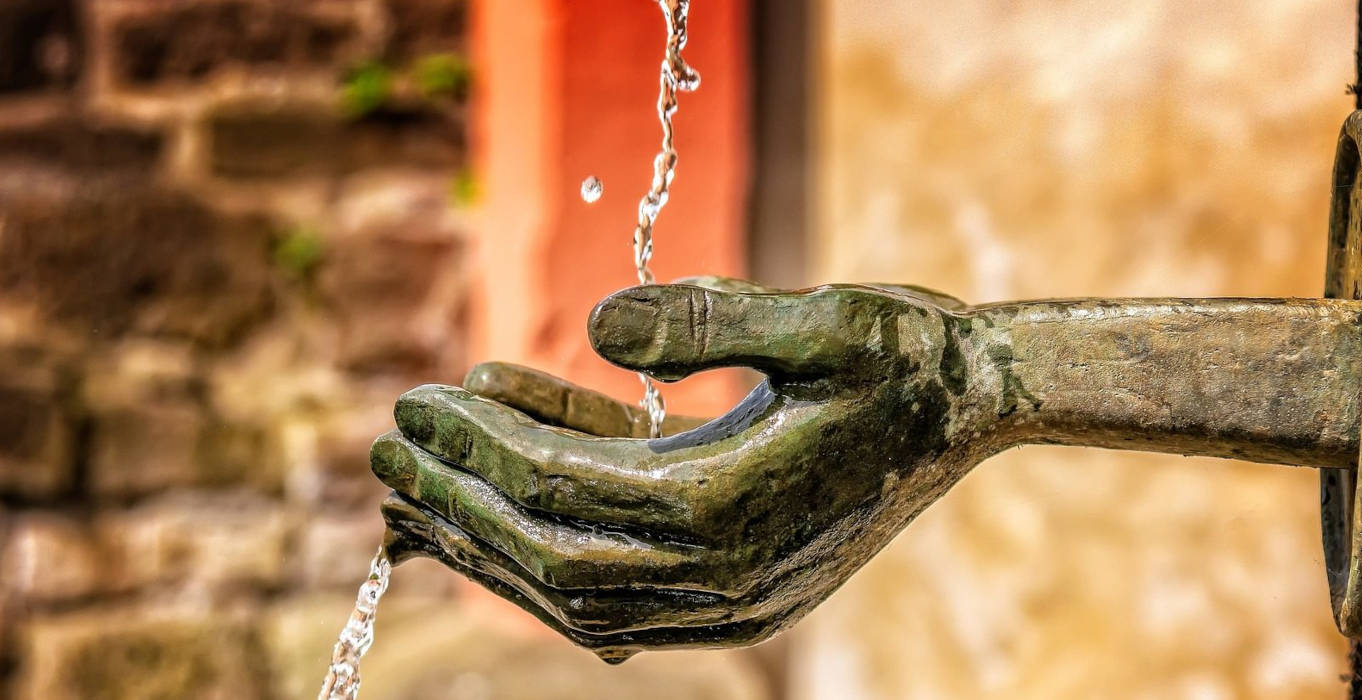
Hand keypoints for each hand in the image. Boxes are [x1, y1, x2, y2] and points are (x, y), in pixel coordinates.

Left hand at [372, 277, 1004, 660]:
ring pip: (575, 587)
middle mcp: (724, 577)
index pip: (564, 492)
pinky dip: (555, 536)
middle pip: (551, 555)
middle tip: (384, 452)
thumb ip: (715, 319)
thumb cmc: (908, 355)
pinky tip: (515, 472)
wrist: (978, 407)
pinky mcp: (733, 586)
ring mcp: (730, 597)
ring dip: (491, 537)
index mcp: (735, 513)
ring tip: (418, 487)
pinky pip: (620, 579)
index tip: (413, 400)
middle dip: (459, 503)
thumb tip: (595, 320)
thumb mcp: (829, 316)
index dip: (480, 446)